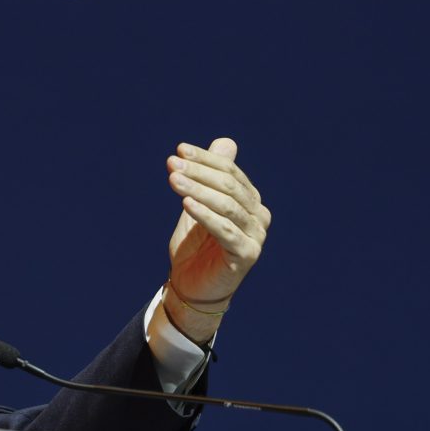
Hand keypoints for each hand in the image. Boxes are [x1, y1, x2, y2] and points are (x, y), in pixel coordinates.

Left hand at [164, 138, 270, 343]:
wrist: (191, 289)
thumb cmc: (196, 247)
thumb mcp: (199, 205)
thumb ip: (210, 177)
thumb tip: (225, 141)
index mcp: (250, 201)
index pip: (229, 172)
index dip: (205, 160)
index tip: (179, 150)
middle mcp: (259, 216)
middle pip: (229, 186)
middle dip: (198, 172)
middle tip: (171, 163)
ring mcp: (256, 237)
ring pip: (227, 206)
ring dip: (197, 190)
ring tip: (173, 179)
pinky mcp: (247, 255)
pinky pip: (225, 230)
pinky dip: (205, 215)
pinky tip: (186, 203)